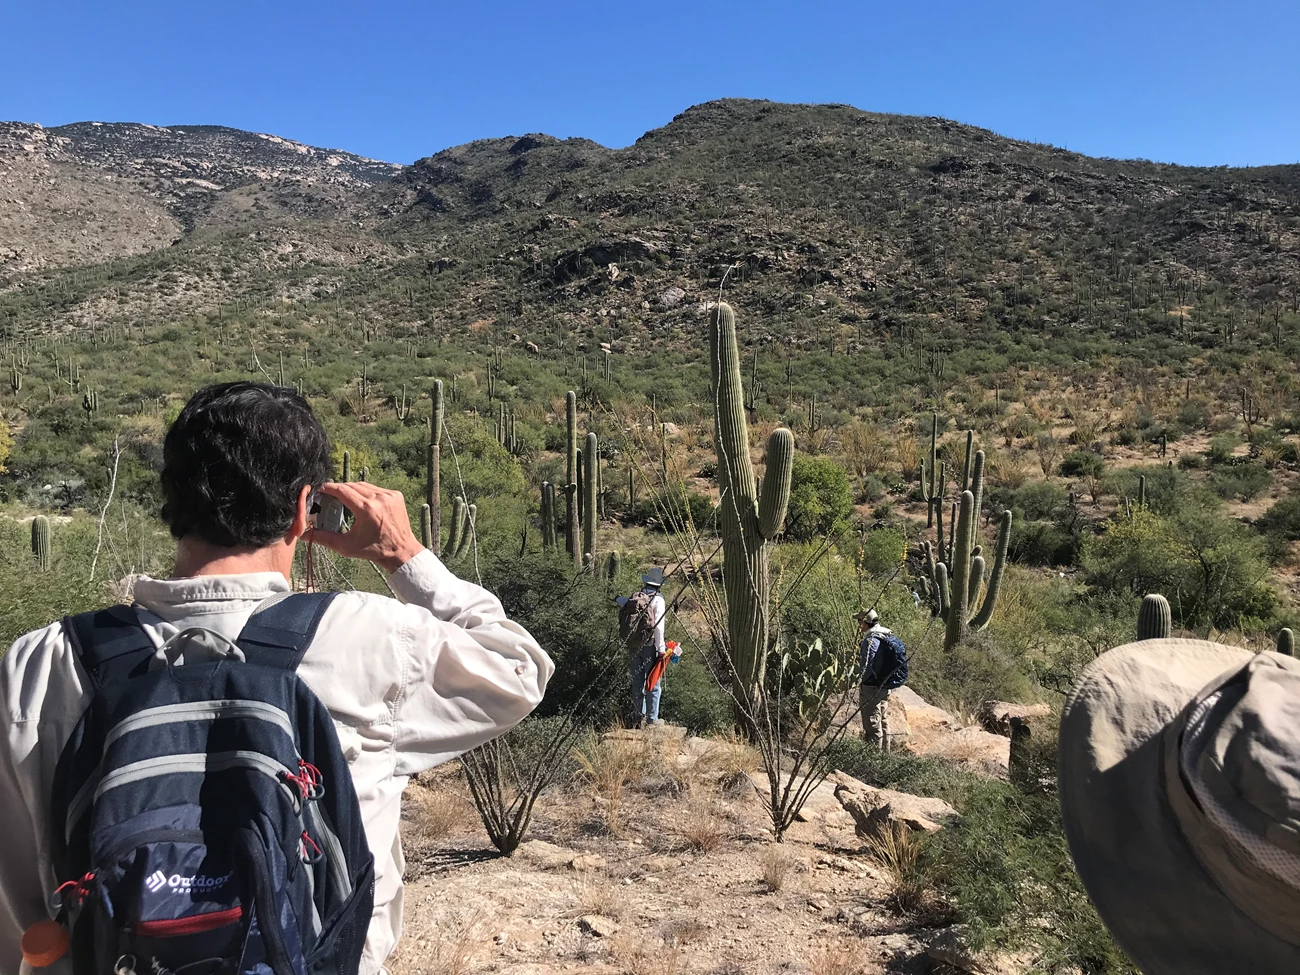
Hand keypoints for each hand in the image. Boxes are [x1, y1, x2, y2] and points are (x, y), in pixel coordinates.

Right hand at [308, 481, 423, 572]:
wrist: (401, 551)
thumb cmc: (374, 551)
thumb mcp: (346, 547)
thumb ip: (324, 538)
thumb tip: (304, 534)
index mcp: (367, 509)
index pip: (342, 490)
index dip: (329, 488)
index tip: (320, 489)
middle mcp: (379, 498)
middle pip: (352, 486)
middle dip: (339, 489)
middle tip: (329, 495)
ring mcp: (389, 495)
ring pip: (364, 485)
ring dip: (352, 489)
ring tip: (343, 498)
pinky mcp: (396, 495)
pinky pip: (376, 488)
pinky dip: (366, 492)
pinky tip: (360, 500)